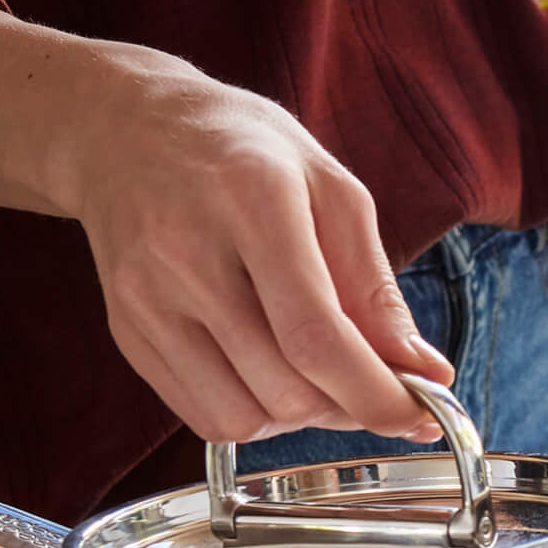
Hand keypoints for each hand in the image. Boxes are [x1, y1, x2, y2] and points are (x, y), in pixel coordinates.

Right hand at [0, 0, 449, 446]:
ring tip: (319, 373)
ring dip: (303, 417)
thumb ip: (375, 286)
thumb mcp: (329, 186)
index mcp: (253, 200)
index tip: (421, 415)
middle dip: (349, 405)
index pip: (315, 336)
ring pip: (245, 417)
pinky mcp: (128, 332)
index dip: (375, 394)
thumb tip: (423, 372)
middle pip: (285, 387)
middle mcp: (188, 254)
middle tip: (374, 383)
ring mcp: (148, 299)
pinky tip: (271, 373)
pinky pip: (205, 416)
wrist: (124, 129)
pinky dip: (256, 416)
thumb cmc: (242, 150)